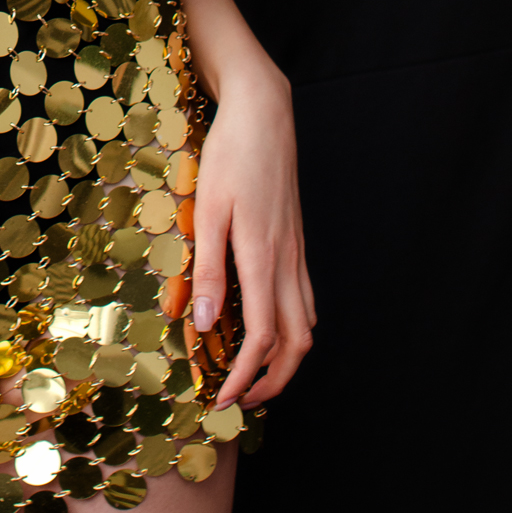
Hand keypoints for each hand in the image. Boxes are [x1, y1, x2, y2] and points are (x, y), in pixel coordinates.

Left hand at [189, 67, 315, 408]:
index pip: (263, 338)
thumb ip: (208, 269)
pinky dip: (292, 325)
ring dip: (286, 358)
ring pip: (306, 323)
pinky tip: (269, 322)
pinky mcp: (296, 239)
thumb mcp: (207, 209)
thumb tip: (206, 325)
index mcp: (262, 257)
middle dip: (275, 381)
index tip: (222, 399)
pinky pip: (303, 297)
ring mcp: (296, 251)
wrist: (264, 113)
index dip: (244, 376)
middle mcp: (286, 261)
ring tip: (255, 371)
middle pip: (296, 343)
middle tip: (242, 398)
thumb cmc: (230, 155)